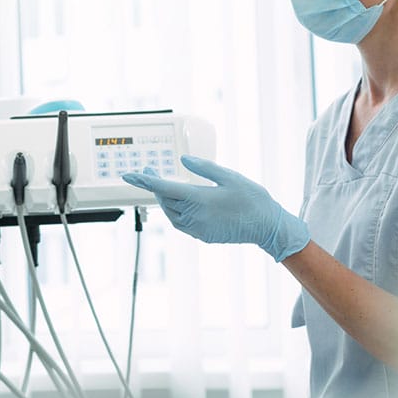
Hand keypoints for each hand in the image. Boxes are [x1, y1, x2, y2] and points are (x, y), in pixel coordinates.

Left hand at [121, 155, 308, 260]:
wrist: (268, 227)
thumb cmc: (253, 199)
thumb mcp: (230, 177)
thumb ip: (204, 168)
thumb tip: (183, 161)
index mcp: (200, 199)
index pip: (164, 188)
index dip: (144, 181)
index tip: (129, 175)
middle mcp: (195, 217)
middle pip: (165, 201)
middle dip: (154, 186)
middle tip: (149, 171)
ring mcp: (198, 229)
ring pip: (170, 214)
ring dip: (163, 200)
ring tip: (162, 186)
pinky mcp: (203, 236)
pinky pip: (181, 223)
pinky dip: (175, 211)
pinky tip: (179, 202)